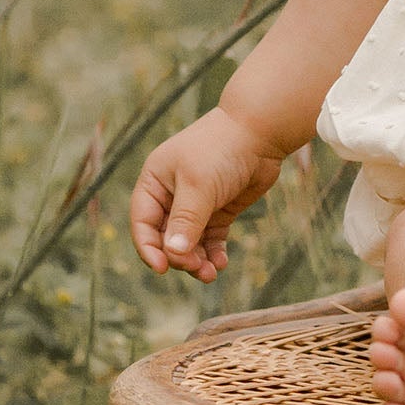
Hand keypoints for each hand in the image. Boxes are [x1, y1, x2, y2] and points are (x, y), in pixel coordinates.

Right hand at [129, 106, 285, 281]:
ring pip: (189, 242)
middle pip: (166, 237)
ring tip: (210, 273)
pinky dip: (213, 252)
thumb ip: (185, 220)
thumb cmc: (221, 149)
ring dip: (197, 260)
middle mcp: (172, 194)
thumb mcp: (198, 185)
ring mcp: (197, 203)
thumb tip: (173, 254)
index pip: (143, 223)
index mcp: (155, 182)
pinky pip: (210, 238)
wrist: (261, 131)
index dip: (149, 248)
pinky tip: (220, 263)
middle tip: (197, 268)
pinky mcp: (219, 209)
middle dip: (179, 257)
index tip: (163, 268)